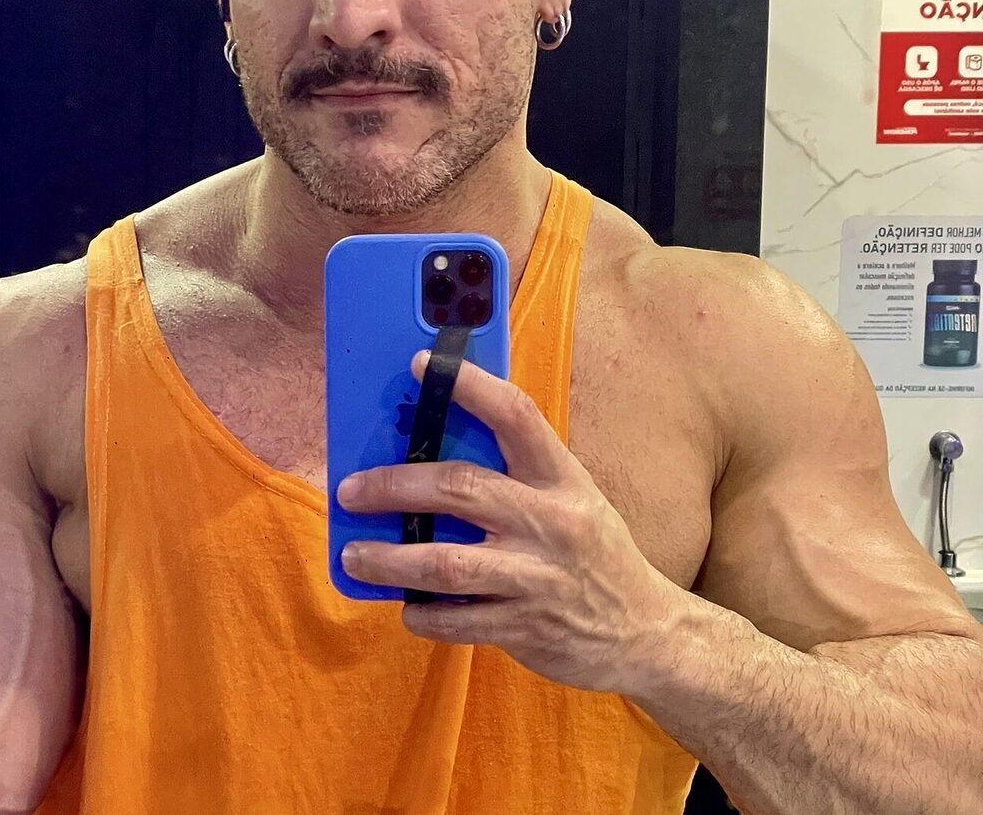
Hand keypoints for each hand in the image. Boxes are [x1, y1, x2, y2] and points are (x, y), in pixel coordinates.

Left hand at [337, 350, 687, 694]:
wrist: (647, 634)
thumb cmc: (593, 554)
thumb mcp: (571, 500)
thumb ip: (516, 478)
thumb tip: (430, 455)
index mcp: (563, 479)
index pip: (516, 416)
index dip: (469, 385)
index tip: (422, 364)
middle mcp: (553, 522)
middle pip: (461, 489)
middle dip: (395, 486)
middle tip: (351, 491)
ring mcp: (539, 578)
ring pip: (447, 564)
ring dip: (390, 560)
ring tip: (354, 556)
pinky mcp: (527, 628)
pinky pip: (457, 620)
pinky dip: (422, 615)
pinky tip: (406, 607)